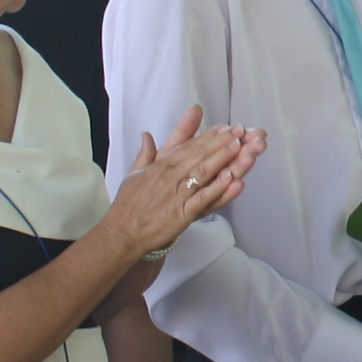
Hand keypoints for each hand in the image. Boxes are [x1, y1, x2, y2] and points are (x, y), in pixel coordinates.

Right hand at [96, 110, 263, 260]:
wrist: (122, 234)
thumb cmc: (128, 206)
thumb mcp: (133, 175)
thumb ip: (144, 154)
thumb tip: (146, 135)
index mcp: (160, 167)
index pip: (187, 147)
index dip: (206, 136)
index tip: (223, 128)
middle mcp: (169, 178)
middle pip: (198, 156)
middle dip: (220, 142)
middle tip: (238, 131)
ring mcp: (176, 196)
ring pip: (202, 173)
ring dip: (222, 159)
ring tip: (239, 146)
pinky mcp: (181, 215)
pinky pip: (202, 199)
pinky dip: (217, 189)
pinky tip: (231, 179)